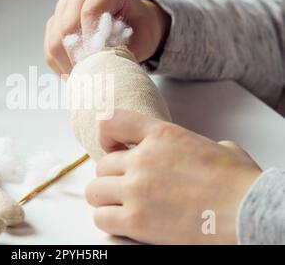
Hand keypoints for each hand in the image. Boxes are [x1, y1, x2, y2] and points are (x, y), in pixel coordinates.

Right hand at [44, 0, 170, 74]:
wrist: (132, 25)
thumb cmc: (139, 30)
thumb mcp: (143, 39)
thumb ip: (124, 51)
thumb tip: (102, 67)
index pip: (89, 12)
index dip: (92, 41)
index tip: (100, 62)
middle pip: (67, 27)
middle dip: (79, 56)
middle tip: (93, 76)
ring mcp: (64, 7)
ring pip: (55, 42)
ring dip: (69, 65)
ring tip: (87, 79)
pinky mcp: (54, 24)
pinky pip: (50, 51)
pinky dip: (62, 68)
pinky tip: (78, 74)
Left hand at [85, 110, 261, 243]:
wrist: (250, 213)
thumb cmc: (239, 183)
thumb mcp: (219, 147)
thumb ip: (198, 144)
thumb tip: (212, 148)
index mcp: (161, 135)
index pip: (112, 121)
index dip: (105, 136)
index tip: (110, 149)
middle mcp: (142, 159)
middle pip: (101, 166)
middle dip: (111, 178)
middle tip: (125, 189)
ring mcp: (136, 189)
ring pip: (95, 192)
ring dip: (106, 200)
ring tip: (121, 207)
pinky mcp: (136, 220)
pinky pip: (102, 219)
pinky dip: (109, 222)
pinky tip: (125, 224)